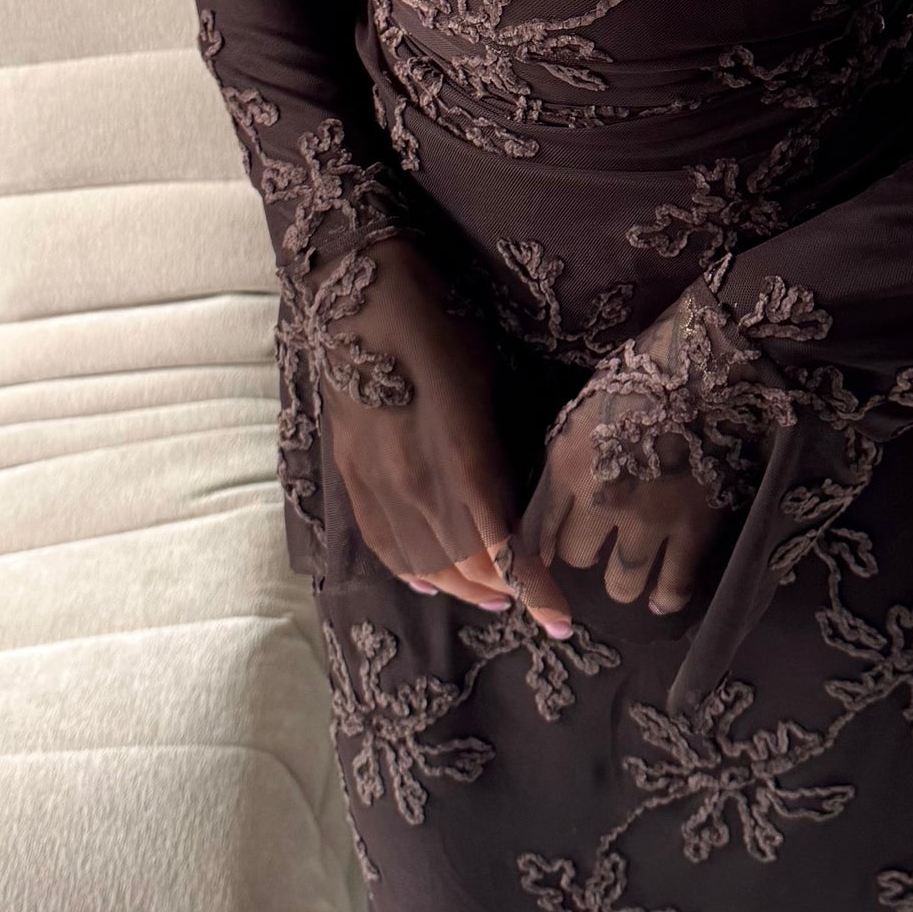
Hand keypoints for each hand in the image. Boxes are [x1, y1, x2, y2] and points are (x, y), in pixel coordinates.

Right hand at [308, 237, 573, 636]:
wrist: (356, 292)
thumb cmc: (438, 322)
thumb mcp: (484, 380)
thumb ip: (496, 448)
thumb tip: (515, 495)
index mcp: (459, 458)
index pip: (501, 547)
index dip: (533, 589)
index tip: (562, 619)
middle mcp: (414, 484)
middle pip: (464, 565)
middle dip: (505, 591)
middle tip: (538, 605)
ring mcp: (376, 484)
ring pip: (423, 564)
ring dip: (462, 588)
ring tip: (494, 596)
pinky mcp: (349, 474)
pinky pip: (382, 543)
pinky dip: (411, 570)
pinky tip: (430, 582)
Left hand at [514, 291, 795, 615]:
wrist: (712, 359)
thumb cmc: (647, 368)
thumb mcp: (587, 406)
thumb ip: (568, 453)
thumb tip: (558, 492)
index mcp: (565, 462)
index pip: (534, 530)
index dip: (538, 548)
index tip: (544, 554)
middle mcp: (599, 499)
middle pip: (575, 556)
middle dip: (584, 552)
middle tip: (600, 544)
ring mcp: (650, 517)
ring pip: (623, 580)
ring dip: (623, 580)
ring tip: (630, 577)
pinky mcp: (695, 526)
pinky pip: (676, 582)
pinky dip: (668, 595)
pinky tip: (663, 599)